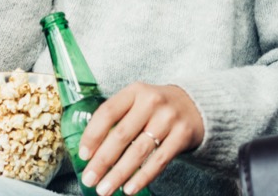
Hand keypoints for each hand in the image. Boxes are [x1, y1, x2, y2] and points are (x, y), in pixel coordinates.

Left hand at [77, 82, 202, 195]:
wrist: (195, 105)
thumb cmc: (156, 108)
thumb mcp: (137, 102)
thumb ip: (117, 119)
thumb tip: (90, 151)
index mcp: (134, 91)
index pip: (107, 112)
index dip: (92, 135)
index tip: (83, 155)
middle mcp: (151, 102)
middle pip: (121, 135)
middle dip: (102, 161)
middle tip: (89, 179)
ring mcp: (168, 118)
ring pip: (139, 151)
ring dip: (119, 174)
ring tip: (104, 189)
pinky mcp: (182, 135)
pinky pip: (158, 161)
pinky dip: (142, 177)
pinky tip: (129, 189)